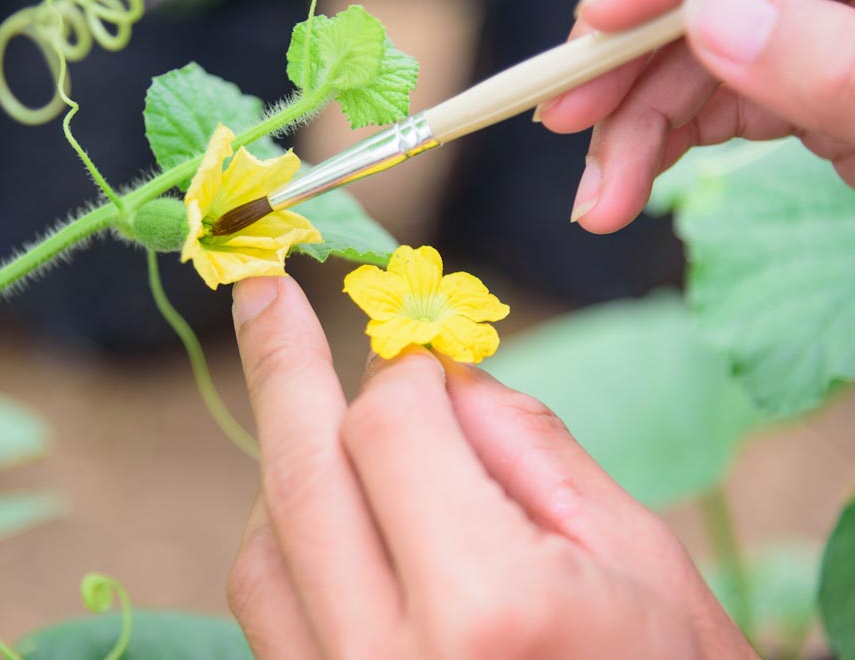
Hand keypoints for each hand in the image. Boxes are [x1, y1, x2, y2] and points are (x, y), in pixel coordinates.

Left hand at [225, 275, 754, 658]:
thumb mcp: (639, 557)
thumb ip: (526, 447)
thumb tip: (436, 371)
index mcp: (489, 606)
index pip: (393, 429)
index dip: (404, 368)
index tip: (419, 342)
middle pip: (302, 474)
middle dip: (280, 364)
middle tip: (262, 289)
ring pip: (264, 543)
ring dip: (287, 460)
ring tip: (324, 416)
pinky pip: (267, 610)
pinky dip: (283, 537)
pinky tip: (323, 508)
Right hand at [539, 0, 854, 232]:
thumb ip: (822, 61)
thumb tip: (711, 15)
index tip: (598, 19)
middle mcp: (818, 4)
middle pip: (695, 15)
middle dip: (624, 74)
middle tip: (562, 122)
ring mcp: (800, 46)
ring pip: (686, 66)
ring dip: (627, 134)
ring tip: (598, 205)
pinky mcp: (785, 90)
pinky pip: (703, 105)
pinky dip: (655, 148)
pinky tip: (623, 187)